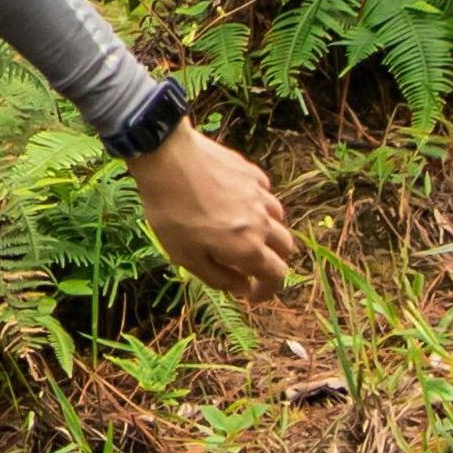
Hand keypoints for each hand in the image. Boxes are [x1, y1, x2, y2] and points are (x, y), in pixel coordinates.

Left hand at [131, 122, 299, 305]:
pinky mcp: (252, 173)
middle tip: (250, 266)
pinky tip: (237, 204)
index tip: (253, 295)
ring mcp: (260, 195)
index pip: (277, 276)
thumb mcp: (186, 257)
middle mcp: (262, 222)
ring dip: (268, 232)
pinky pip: (266, 195)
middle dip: (273, 262)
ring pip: (279, 220)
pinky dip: (259, 206)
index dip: (268, 291)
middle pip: (286, 248)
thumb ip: (219, 277)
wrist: (167, 157)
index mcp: (248, 247)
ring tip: (244, 233)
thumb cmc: (171, 212)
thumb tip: (244, 288)